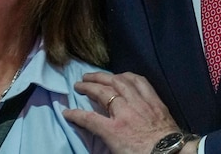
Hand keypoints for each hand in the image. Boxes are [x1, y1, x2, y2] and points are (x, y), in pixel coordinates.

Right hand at [64, 72, 184, 153]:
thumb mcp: (118, 151)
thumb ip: (105, 138)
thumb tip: (97, 130)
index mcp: (115, 130)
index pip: (89, 119)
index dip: (75, 115)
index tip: (66, 111)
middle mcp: (125, 112)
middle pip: (103, 92)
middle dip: (89, 85)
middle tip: (80, 82)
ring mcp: (141, 103)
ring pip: (120, 81)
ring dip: (106, 76)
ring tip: (97, 75)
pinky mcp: (154, 100)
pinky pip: (140, 81)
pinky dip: (128, 76)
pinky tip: (123, 75)